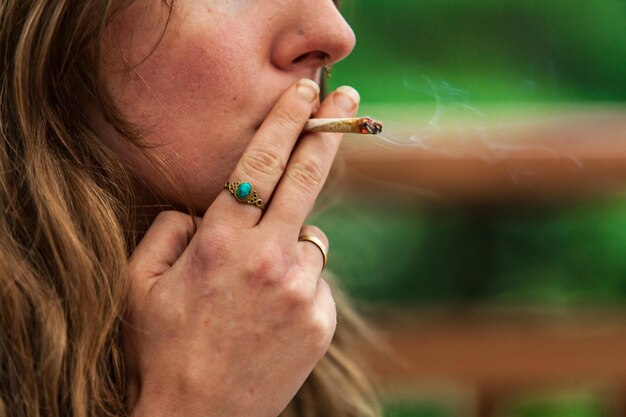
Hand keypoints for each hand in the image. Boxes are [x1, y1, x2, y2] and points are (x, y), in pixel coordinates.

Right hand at [126, 79, 360, 416]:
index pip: (260, 164)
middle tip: (348, 99)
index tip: (306, 91)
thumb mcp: (139, 283)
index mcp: (221, 244)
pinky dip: (299, 282)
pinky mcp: (320, 320)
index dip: (286, 121)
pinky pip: (316, 279)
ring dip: (292, 241)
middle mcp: (268, 260)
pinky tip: (271, 311)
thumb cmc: (161, 348)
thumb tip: (202, 208)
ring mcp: (300, 291)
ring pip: (312, 237)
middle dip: (328, 131)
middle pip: (307, 178)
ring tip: (258, 281)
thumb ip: (169, 229)